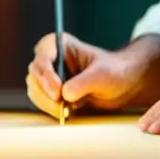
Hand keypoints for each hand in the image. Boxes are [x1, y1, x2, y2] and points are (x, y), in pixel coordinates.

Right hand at [26, 32, 142, 118]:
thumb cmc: (116, 71)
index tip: (58, 92)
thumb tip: (65, 94)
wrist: (125, 84)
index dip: (46, 76)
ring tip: (66, 111)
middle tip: (61, 107)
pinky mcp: (53, 93)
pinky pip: (43, 103)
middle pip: (34, 76)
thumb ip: (84, 82)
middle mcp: (52, 59)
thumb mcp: (103, 74)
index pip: (42, 58)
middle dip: (45, 93)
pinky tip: (67, 113)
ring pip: (35, 91)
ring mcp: (51, 77)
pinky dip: (51, 110)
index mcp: (60, 45)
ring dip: (47, 104)